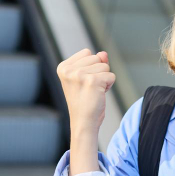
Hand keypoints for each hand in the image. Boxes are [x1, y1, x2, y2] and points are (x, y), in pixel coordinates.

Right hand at [57, 49, 115, 173]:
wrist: (83, 123)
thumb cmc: (84, 102)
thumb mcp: (85, 78)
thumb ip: (94, 62)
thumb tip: (103, 53)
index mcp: (63, 67)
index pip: (87, 52)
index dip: (91, 67)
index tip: (84, 82)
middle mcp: (69, 70)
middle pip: (97, 58)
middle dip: (99, 72)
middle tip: (89, 89)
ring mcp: (80, 75)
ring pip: (105, 66)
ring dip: (104, 80)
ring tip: (93, 92)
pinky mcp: (92, 81)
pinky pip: (111, 76)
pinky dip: (109, 86)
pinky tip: (99, 95)